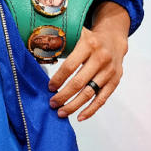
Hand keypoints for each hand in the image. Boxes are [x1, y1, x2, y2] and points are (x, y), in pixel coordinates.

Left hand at [48, 2, 129, 120]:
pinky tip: (80, 117)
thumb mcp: (75, 34)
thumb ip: (59, 41)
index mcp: (88, 45)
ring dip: (74, 105)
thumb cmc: (88, 39)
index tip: (49, 87)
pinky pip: (102, 99)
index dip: (58, 79)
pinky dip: (91, 110)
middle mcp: (101, 58)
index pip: (69, 66)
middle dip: (64, 96)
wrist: (113, 40)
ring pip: (90, 93)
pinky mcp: (115, 81)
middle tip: (52, 103)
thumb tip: (35, 48)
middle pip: (79, 82)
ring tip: (61, 112)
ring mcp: (109, 71)